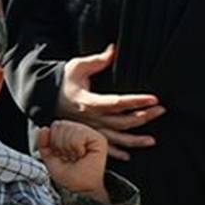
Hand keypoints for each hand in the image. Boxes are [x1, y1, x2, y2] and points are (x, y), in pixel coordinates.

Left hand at [38, 120, 109, 201]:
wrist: (84, 188)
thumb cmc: (71, 177)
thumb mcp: (50, 160)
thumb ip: (43, 144)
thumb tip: (43, 129)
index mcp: (68, 136)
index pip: (54, 126)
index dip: (53, 142)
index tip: (61, 155)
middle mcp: (79, 132)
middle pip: (59, 125)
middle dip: (59, 144)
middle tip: (69, 156)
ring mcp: (89, 134)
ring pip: (67, 128)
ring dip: (68, 147)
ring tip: (76, 156)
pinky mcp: (98, 138)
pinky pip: (78, 134)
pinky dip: (76, 147)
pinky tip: (83, 154)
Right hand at [57, 44, 164, 160]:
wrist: (44, 98)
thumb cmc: (63, 82)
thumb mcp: (77, 67)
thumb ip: (97, 60)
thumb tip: (114, 50)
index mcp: (89, 102)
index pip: (117, 102)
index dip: (136, 101)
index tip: (154, 99)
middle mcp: (91, 119)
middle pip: (122, 121)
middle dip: (144, 117)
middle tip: (161, 110)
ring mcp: (89, 129)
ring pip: (116, 138)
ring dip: (135, 141)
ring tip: (152, 140)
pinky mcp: (86, 135)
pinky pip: (103, 147)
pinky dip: (115, 153)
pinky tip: (129, 155)